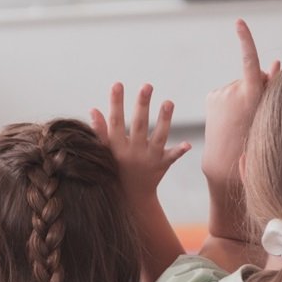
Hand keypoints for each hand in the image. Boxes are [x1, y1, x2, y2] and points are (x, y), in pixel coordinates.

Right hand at [89, 82, 189, 201]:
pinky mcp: (161, 165)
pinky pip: (171, 157)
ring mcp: (148, 159)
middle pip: (139, 125)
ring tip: (168, 101)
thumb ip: (100, 131)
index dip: (116, 103)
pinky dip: (179, 151)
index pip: (116, 121)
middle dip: (142, 105)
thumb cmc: (114, 168)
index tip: (117, 84)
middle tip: (147, 85)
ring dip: (164, 120)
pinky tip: (187, 144)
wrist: (129, 197)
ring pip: (158, 137)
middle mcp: (133, 152)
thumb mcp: (104, 151)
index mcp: (117, 147)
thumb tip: (94, 109)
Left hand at [202, 19, 279, 185]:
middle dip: (255, 88)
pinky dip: (230, 99)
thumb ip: (272, 84)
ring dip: (241, 96)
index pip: (249, 60)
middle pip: (251, 77)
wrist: (225, 160)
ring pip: (238, 85)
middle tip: (251, 112)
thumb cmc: (253, 138)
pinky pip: (227, 91)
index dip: (245, 40)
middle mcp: (233, 89)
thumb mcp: (266, 110)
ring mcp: (220, 92)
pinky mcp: (211, 96)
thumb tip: (275, 60)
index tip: (239, 23)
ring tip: (239, 118)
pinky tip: (229, 116)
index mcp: (251, 94)